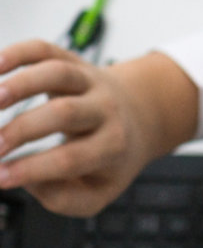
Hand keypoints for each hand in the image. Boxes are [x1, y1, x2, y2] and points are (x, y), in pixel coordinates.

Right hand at [0, 45, 198, 216]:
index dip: (32, 169)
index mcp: (113, 146)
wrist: (138, 117)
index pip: (71, 158)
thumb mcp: (98, 190)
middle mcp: (105, 110)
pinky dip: (17, 53)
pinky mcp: (72, 59)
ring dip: (19, 85)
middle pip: (65, 114)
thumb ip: (65, 197)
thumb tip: (26, 180)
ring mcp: (89, 81)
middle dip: (22, 129)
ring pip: (57, 73)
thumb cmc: (110, 159)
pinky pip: (44, 50)